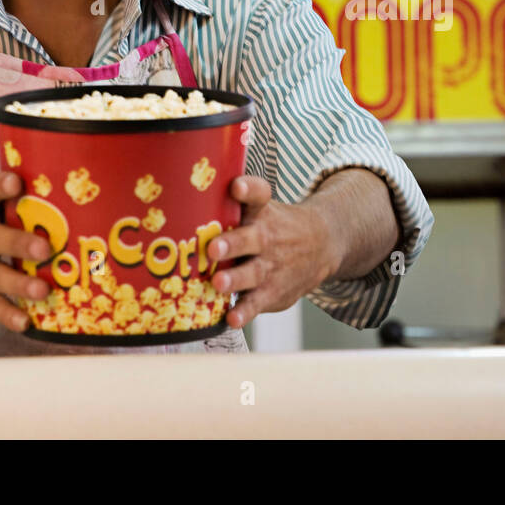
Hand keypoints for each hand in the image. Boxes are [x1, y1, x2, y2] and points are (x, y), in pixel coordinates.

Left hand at [210, 175, 341, 328]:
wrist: (323, 245)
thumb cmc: (275, 226)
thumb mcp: (262, 209)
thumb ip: (230, 207)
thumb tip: (180, 203)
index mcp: (263, 212)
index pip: (258, 195)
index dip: (248, 189)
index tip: (236, 186)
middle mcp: (267, 238)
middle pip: (252, 238)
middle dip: (232, 244)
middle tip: (214, 247)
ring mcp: (271, 266)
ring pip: (253, 273)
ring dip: (236, 279)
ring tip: (218, 283)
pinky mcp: (273, 292)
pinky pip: (258, 303)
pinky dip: (245, 312)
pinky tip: (231, 319)